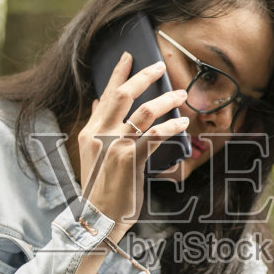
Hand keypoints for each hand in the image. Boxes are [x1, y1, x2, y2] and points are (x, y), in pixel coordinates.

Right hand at [75, 52, 189, 234]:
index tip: (129, 55)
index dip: (118, 73)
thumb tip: (99, 101)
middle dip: (144, 76)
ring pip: (144, 112)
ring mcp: (115, 145)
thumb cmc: (101, 187)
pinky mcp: (131, 158)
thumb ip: (97, 126)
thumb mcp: (92, 154)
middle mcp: (100, 134)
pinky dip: (172, 127)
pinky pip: (156, 135)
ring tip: (181, 94)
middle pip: (123, 95)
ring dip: (166, 100)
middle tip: (161, 66)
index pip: (105, 94)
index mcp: (90, 131)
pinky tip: (183, 124)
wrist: (99, 218)